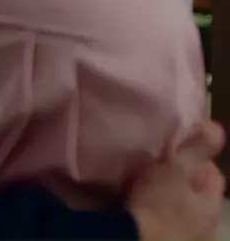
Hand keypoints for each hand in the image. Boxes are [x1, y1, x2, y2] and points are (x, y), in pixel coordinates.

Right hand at [128, 121, 225, 240]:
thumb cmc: (157, 206)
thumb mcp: (177, 170)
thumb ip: (197, 149)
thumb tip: (216, 126)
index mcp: (212, 206)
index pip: (215, 175)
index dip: (199, 158)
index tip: (177, 149)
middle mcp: (206, 227)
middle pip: (198, 194)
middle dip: (184, 180)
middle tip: (160, 166)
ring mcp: (186, 239)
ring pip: (182, 210)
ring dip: (170, 199)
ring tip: (148, 186)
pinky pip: (163, 222)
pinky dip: (156, 213)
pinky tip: (140, 208)